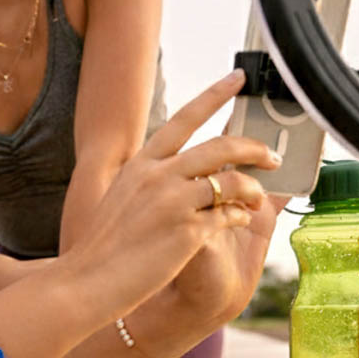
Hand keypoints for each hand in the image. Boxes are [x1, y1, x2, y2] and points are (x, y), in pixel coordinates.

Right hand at [58, 69, 280, 312]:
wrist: (87, 279)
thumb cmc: (102, 246)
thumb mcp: (120, 197)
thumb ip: (148, 180)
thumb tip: (180, 172)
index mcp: (141, 164)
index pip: (184, 119)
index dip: (215, 96)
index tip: (238, 78)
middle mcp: (158, 176)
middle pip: (220, 147)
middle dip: (254, 148)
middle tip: (271, 156)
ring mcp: (174, 203)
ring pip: (232, 182)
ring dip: (253, 189)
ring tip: (258, 198)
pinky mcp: (188, 232)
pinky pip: (230, 216)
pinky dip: (241, 216)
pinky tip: (239, 221)